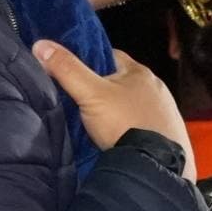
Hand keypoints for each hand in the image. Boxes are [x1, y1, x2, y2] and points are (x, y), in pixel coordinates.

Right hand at [33, 41, 195, 178]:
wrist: (157, 165)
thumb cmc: (124, 122)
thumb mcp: (89, 94)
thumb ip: (67, 70)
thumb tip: (41, 45)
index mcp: (140, 72)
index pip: (111, 57)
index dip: (91, 64)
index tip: (77, 76)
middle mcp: (158, 88)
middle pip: (124, 83)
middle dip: (107, 91)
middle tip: (86, 103)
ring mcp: (167, 113)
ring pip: (136, 105)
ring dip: (122, 112)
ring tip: (102, 125)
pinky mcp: (170, 135)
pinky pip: (146, 126)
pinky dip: (134, 129)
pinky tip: (123, 140)